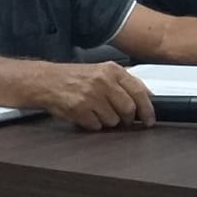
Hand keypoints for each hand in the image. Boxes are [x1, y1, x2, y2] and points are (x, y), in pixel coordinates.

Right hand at [33, 62, 155, 130]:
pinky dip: (93, 125)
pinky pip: (96, 126)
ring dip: (108, 121)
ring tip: (97, 111)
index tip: (150, 119)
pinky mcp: (80, 109)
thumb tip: (148, 97)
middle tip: (124, 120)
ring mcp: (91, 96)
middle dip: (128, 118)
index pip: (139, 91)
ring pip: (113, 120)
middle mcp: (103, 81)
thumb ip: (124, 83)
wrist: (45, 81)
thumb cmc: (74, 77)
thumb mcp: (102, 72)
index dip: (148, 109)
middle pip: (129, 109)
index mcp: (112, 70)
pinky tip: (86, 115)